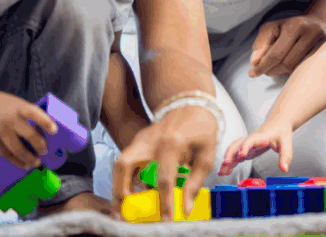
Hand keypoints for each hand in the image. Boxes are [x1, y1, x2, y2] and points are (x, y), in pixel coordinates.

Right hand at [0, 89, 57, 169]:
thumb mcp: (18, 103)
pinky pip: (4, 153)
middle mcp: (10, 119)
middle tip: (45, 151)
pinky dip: (14, 161)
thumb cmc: (2, 103)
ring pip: (16, 148)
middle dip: (39, 145)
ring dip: (28, 158)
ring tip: (35, 163)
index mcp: (19, 107)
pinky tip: (22, 164)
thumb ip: (28, 114)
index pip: (34, 114)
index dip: (45, 122)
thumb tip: (44, 130)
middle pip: (28, 134)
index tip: (54, 131)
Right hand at [110, 105, 217, 221]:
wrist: (191, 104)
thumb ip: (195, 181)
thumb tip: (185, 207)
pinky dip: (126, 177)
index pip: (164, 179)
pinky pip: (127, 161)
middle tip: (124, 212)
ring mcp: (141, 139)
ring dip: (118, 185)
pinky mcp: (138, 141)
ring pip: (120, 163)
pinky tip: (133, 191)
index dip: (164, 203)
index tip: (166, 220)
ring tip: (123, 206)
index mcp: (172, 144)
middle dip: (120, 191)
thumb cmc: (202, 129)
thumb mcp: (207, 155)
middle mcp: (151, 141)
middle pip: (125, 166)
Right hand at [220, 119, 292, 175]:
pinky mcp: (246, 149)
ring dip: (227, 159)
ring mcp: (247, 144)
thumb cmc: (281, 132)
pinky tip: (225, 171)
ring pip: (233, 150)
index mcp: (260, 136)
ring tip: (222, 171)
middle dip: (231, 154)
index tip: (242, 155)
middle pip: (237, 144)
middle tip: (226, 163)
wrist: (278, 123)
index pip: (251, 140)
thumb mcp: (286, 143)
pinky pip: (235, 154)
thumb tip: (284, 169)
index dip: (245, 147)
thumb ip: (286, 156)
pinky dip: (230, 162)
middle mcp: (251, 139)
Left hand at [249, 15, 325, 76]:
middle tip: (265, 71)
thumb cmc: (291, 26)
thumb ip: (261, 42)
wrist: (318, 22)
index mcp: (295, 25)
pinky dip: (296, 71)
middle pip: (286, 63)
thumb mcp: (272, 28)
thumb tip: (255, 62)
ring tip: (278, 66)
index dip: (262, 66)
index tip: (253, 73)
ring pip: (296, 69)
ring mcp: (323, 44)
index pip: (276, 53)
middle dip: (271, 69)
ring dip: (282, 71)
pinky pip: (307, 70)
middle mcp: (312, 33)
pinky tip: (291, 66)